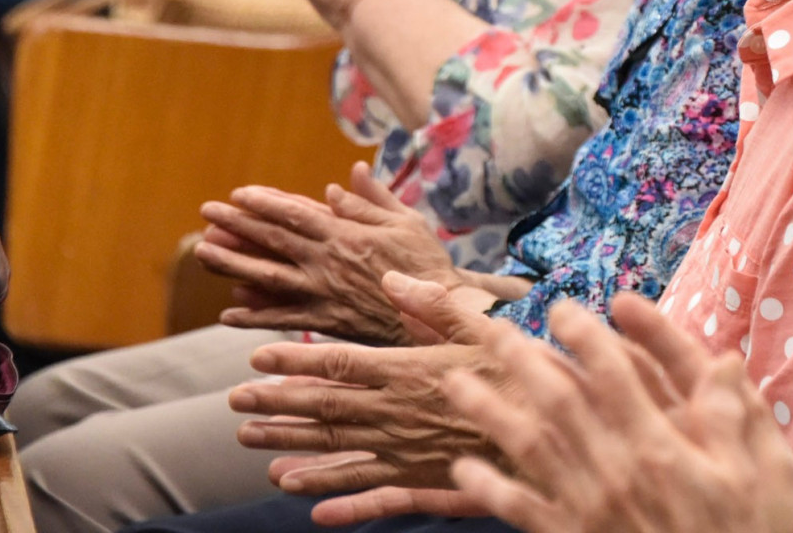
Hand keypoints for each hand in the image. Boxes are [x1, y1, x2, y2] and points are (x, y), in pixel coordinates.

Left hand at [195, 163, 456, 343]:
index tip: (237, 194)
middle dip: (238, 225)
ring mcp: (323, 294)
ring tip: (203, 252)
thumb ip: (373, 199)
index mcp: (345, 234)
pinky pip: (284, 318)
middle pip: (273, 241)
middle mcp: (327, 263)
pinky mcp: (326, 323)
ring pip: (269, 278)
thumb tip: (348, 175)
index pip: (295, 214)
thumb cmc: (425, 264)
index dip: (264, 203)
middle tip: (207, 213)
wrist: (435, 317)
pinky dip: (255, 315)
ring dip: (233, 264)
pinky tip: (228, 312)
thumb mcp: (405, 221)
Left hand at [228, 271, 515, 523]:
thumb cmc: (521, 372)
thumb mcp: (482, 327)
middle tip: (235, 403)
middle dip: (277, 405)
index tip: (257, 358)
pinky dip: (343, 502)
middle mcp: (399, 414)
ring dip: (293, 450)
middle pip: (326, 410)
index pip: (339, 365)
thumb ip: (434, 305)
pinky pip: (377, 496)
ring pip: (340, 453)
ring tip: (253, 447)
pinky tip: (313, 510)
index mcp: (409, 371)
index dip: (295, 362)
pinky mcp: (427, 484)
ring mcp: (409, 453)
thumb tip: (391, 282)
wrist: (557, 435)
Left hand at [445, 293, 792, 532]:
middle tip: (491, 327)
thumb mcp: (767, 472)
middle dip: (521, 358)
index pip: (613, 373)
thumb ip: (737, 414)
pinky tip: (464, 467)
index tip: (563, 307)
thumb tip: (723, 360)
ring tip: (455, 381)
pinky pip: (527, 516)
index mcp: (661, 447)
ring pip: (530, 449)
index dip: (584, 334)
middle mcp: (617, 472)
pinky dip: (492, 492)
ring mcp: (593, 511)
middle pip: (558, 400)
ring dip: (489, 411)